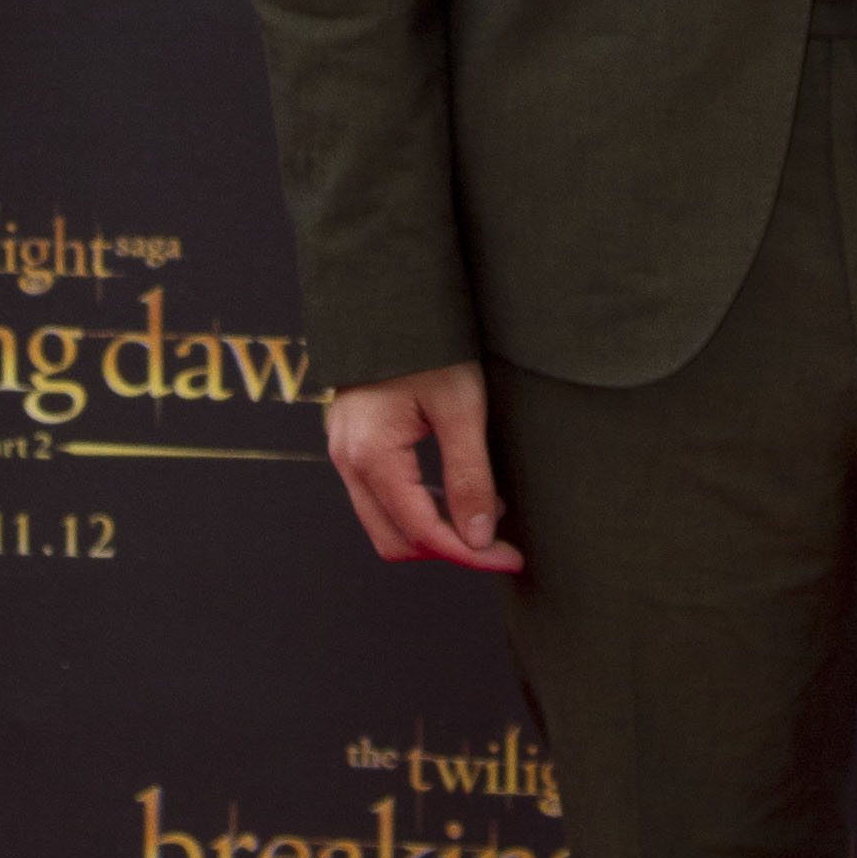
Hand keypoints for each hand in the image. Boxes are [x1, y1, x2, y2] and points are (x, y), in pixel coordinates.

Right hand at [326, 365, 524, 573]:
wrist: (390, 299)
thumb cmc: (429, 345)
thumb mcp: (461, 408)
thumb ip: (469, 476)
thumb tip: (479, 537)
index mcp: (373, 455)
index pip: (423, 531)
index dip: (470, 553)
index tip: (512, 558)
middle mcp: (348, 461)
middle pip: (396, 541)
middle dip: (449, 549)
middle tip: (500, 543)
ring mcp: (344, 454)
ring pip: (385, 524)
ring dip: (434, 530)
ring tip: (486, 513)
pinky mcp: (352, 445)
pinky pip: (381, 498)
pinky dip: (419, 507)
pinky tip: (458, 491)